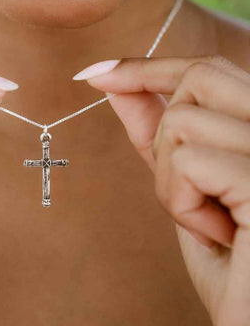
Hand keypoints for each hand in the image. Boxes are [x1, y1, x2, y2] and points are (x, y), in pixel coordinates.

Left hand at [75, 55, 249, 325]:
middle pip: (199, 79)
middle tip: (187, 186)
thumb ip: (156, 130)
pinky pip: (188, 161)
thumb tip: (116, 85)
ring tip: (209, 220)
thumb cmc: (229, 258)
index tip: (96, 73)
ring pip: (184, 121)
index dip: (146, 66)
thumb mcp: (185, 183)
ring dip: (172, 179)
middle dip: (166, 131)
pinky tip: (216, 233)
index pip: (208, 70)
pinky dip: (181, 201)